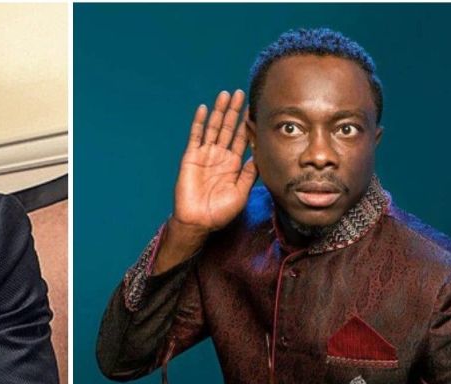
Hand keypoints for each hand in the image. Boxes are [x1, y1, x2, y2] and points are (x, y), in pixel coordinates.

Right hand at [154, 90, 257, 273]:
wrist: (198, 222)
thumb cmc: (220, 212)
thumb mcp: (241, 192)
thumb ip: (249, 173)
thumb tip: (259, 155)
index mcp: (232, 165)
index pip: (241, 139)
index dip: (247, 124)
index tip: (254, 109)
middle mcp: (219, 157)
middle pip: (228, 128)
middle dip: (234, 111)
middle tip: (241, 93)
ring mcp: (204, 155)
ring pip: (213, 128)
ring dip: (219, 111)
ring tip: (225, 95)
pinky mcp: (191, 157)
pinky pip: (195, 136)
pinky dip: (199, 122)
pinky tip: (203, 109)